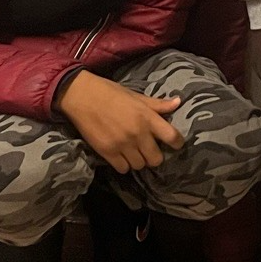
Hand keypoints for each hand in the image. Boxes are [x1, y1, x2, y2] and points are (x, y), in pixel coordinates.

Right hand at [57, 71, 181, 173]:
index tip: (175, 144)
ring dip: (138, 160)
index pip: (172, 136)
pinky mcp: (108, 152)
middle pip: (156, 159)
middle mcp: (138, 133)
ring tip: (132, 151)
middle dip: (154, 156)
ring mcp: (123, 144)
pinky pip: (123, 169)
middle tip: (148, 149)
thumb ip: (157, 104)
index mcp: (147, 117)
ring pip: (139, 165)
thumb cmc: (110, 92)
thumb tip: (178, 102)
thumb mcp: (136, 96)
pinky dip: (123, 164)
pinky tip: (120, 154)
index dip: (177, 143)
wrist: (82, 96)